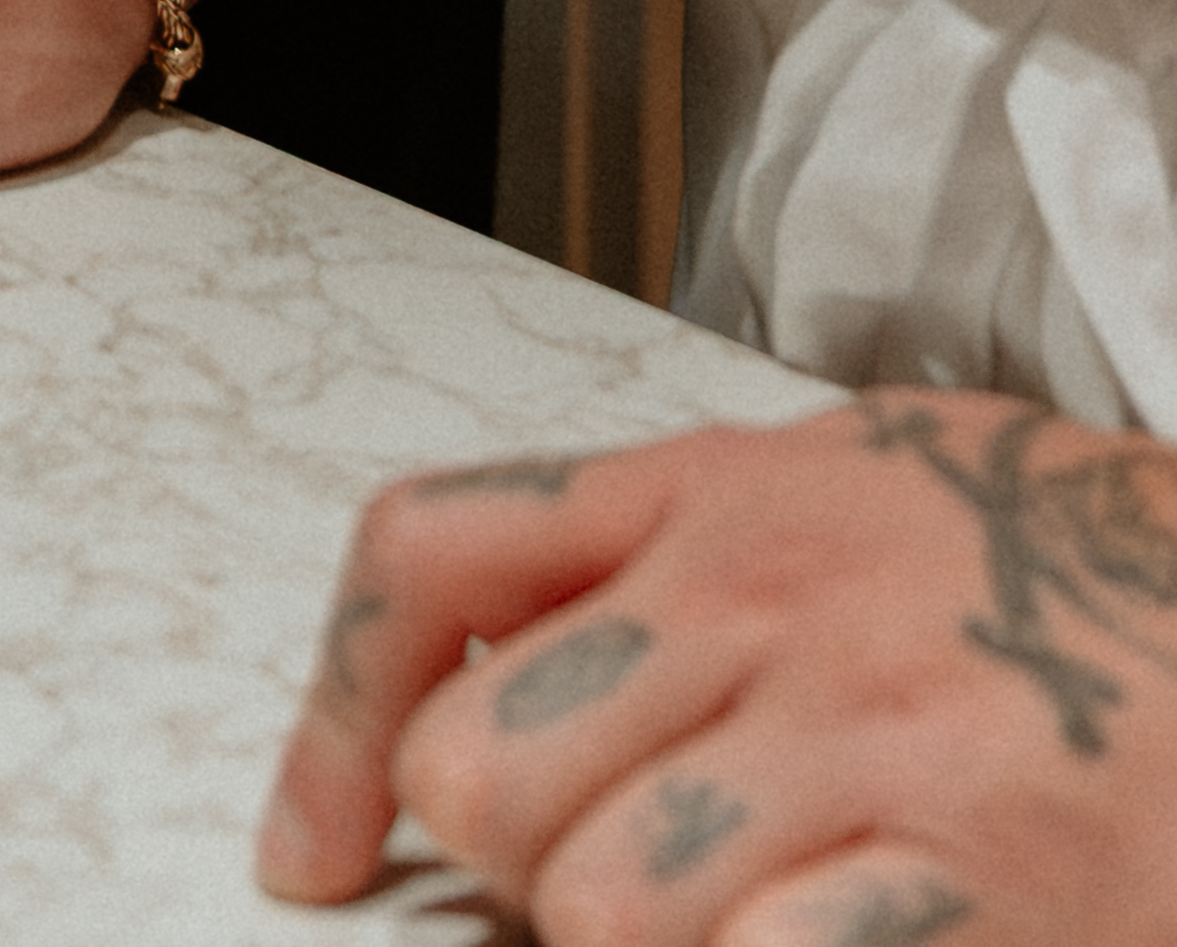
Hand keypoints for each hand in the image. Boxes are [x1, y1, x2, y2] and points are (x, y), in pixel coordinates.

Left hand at [263, 396, 1176, 933]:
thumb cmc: (1074, 576)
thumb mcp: (853, 487)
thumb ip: (674, 553)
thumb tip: (512, 665)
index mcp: (716, 490)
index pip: (429, 557)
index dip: (334, 721)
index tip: (313, 851)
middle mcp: (764, 594)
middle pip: (485, 773)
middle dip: (515, 873)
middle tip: (606, 890)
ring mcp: (866, 734)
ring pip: (597, 906)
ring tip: (735, 923)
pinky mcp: (970, 865)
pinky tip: (821, 942)